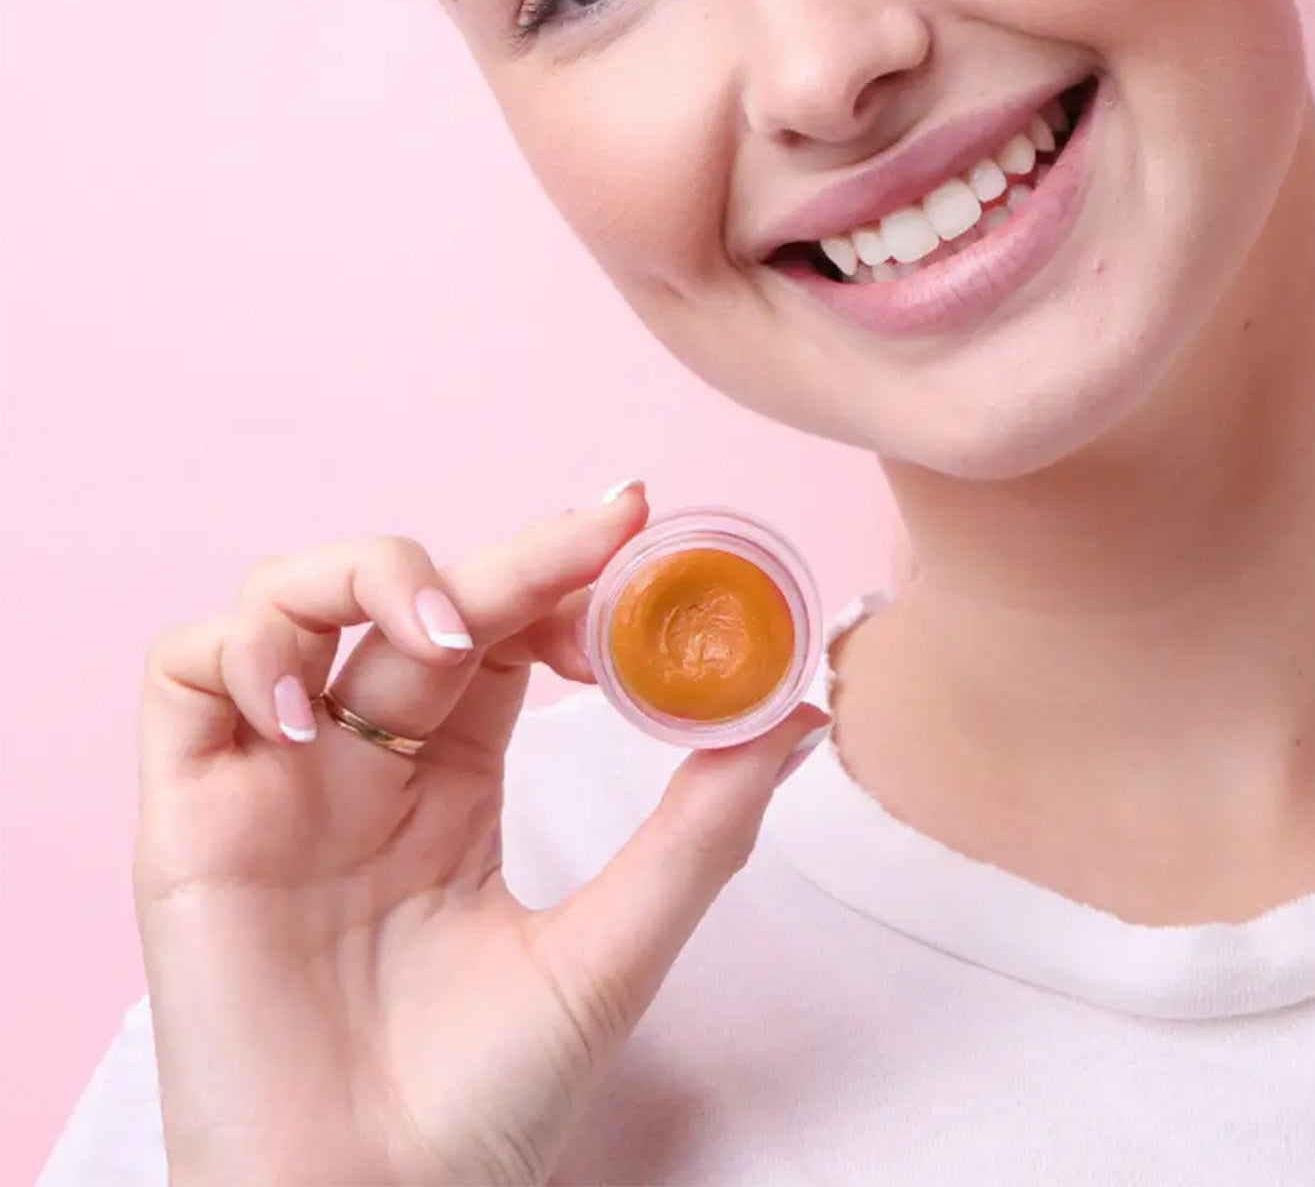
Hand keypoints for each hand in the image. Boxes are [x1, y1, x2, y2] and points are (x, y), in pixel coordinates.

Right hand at [134, 485, 826, 1186]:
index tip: (645, 542)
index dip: (564, 576)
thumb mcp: (617, 947)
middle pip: (418, 600)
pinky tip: (309, 702)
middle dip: (512, 557)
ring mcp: (272, 787)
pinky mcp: (189, 824)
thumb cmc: (485, 1109)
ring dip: (369, 573)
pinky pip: (181, 677)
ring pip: (288, 600)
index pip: (503, 634)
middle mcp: (358, 769)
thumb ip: (703, 827)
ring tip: (452, 629)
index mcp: (449, 788)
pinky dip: (241, 647)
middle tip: (602, 540)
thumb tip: (799, 711)